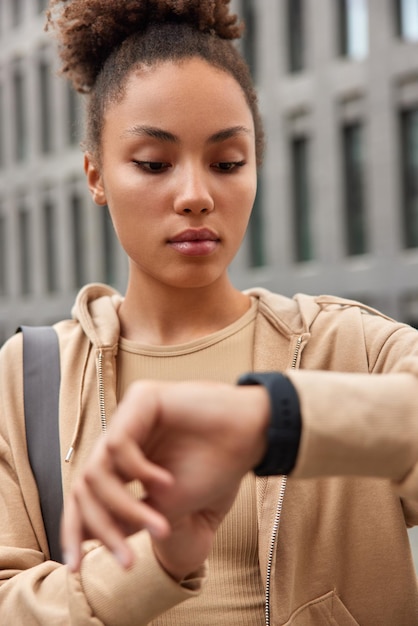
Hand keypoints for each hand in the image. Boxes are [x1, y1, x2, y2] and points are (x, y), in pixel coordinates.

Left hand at [62, 380, 269, 577]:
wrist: (250, 437)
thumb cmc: (215, 468)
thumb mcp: (167, 506)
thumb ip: (129, 517)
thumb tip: (89, 536)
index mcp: (125, 460)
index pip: (86, 494)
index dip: (76, 528)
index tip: (75, 566)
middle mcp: (122, 437)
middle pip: (85, 486)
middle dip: (100, 527)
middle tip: (124, 558)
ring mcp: (129, 417)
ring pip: (97, 471)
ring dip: (123, 506)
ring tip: (158, 523)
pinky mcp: (141, 398)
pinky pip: (118, 445)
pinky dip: (138, 471)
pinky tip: (164, 482)